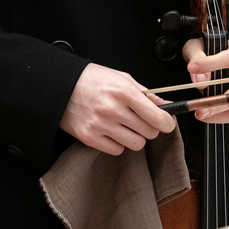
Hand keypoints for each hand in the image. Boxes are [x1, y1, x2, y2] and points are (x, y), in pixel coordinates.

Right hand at [60, 63, 177, 154]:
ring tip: (125, 125)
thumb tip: (167, 106)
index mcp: (124, 91)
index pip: (157, 117)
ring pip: (136, 144)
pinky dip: (118, 143)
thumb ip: (147, 94)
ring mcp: (101, 125)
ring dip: (135, 137)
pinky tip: (111, 131)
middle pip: (149, 132)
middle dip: (149, 127)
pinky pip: (117, 150)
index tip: (167, 123)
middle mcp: (113, 109)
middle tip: (141, 120)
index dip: (167, 122)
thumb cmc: (92, 80)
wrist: (61, 87)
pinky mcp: (90, 138)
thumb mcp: (122, 78)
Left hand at [182, 38, 228, 123]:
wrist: (206, 59)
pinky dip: (218, 116)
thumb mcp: (197, 46)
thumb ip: (197, 58)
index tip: (192, 68)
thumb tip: (200, 80)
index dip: (212, 64)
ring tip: (200, 112)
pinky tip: (203, 114)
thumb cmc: (204, 49)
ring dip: (220, 110)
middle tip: (210, 105)